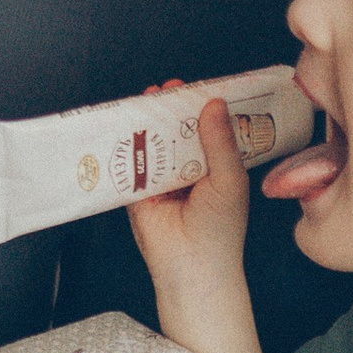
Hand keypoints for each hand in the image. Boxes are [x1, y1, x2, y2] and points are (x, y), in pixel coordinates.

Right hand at [127, 95, 266, 352]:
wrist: (192, 267)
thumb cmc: (219, 229)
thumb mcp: (229, 179)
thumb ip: (220, 141)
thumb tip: (213, 103)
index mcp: (215, 165)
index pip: (207, 128)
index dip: (201, 106)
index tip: (196, 86)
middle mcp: (187, 168)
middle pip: (176, 130)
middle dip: (171, 109)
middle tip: (167, 88)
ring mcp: (160, 178)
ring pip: (151, 142)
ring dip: (147, 121)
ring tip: (146, 99)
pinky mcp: (136, 189)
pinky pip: (128, 161)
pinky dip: (124, 144)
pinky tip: (123, 124)